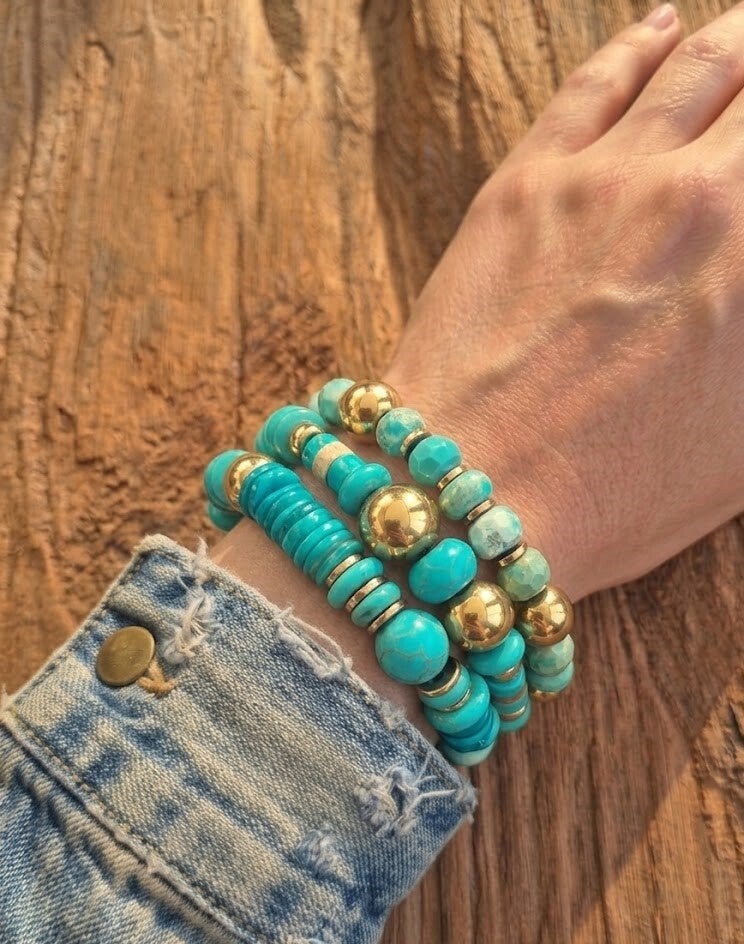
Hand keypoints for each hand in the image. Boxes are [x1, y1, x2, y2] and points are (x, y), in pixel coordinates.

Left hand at [384, 2, 743, 602]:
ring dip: (740, 40)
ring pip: (697, 66)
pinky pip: (597, 82)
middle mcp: (702, 195)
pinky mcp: (525, 180)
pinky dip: (639, 46)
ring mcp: (609, 177)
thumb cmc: (617, 496)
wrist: (476, 497)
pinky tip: (663, 29)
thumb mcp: (743, 440)